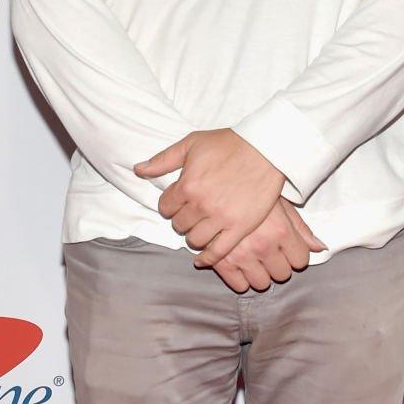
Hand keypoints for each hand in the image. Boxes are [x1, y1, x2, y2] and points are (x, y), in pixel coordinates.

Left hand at [134, 127, 286, 266]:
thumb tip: (138, 169)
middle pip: (179, 225)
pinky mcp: (239, 228)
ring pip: (195, 240)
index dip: (171, 205)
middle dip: (182, 219)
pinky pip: (218, 252)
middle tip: (192, 213)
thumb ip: (163, 160)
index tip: (179, 202)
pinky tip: (202, 259)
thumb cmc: (228, 144)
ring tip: (201, 227)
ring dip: (194, 235)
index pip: (165, 207)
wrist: (266, 149)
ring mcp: (221, 218)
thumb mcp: (192, 144)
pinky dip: (207, 258)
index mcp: (187, 185)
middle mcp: (201, 205)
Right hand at [198, 197, 328, 292]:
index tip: (286, 247)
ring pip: (262, 283)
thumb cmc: (251, 191)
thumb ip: (300, 228)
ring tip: (253, 257)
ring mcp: (241, 255)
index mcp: (280, 230)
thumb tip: (320, 247)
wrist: (216, 182)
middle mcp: (263, 245)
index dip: (295, 254)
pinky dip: (241, 279)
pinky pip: (239, 285)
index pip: (301, 260)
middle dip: (278, 264)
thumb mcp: (280, 203)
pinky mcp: (221, 262)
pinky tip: (239, 264)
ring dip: (260, 273)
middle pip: (283, 274)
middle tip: (268, 251)